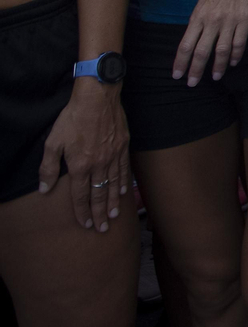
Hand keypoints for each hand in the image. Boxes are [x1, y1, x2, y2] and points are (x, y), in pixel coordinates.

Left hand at [38, 81, 130, 231]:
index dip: (82, 212)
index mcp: (80, 165)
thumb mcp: (53, 142)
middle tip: (103, 229)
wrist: (98, 97)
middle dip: (99, 213)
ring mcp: (113, 156)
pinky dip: (123, 183)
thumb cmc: (73, 117)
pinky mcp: (123, 146)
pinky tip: (122, 192)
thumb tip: (45, 189)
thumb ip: (48, 168)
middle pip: (99, 194)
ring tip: (113, 216)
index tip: (85, 225)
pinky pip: (123, 170)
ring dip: (112, 202)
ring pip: (113, 184)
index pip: (80, 195)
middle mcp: (99, 164)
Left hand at [171, 0, 247, 85]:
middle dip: (195, 70)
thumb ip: (199, 20)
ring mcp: (229, 22)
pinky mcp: (244, 20)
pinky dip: (235, 55)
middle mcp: (211, 21)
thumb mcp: (203, 1)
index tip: (176, 74)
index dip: (180, 62)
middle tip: (191, 84)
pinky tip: (233, 62)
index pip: (185, 44)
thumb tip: (193, 39)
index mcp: (198, 16)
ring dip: (217, 67)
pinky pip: (239, 43)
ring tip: (214, 77)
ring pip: (221, 51)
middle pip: (201, 51)